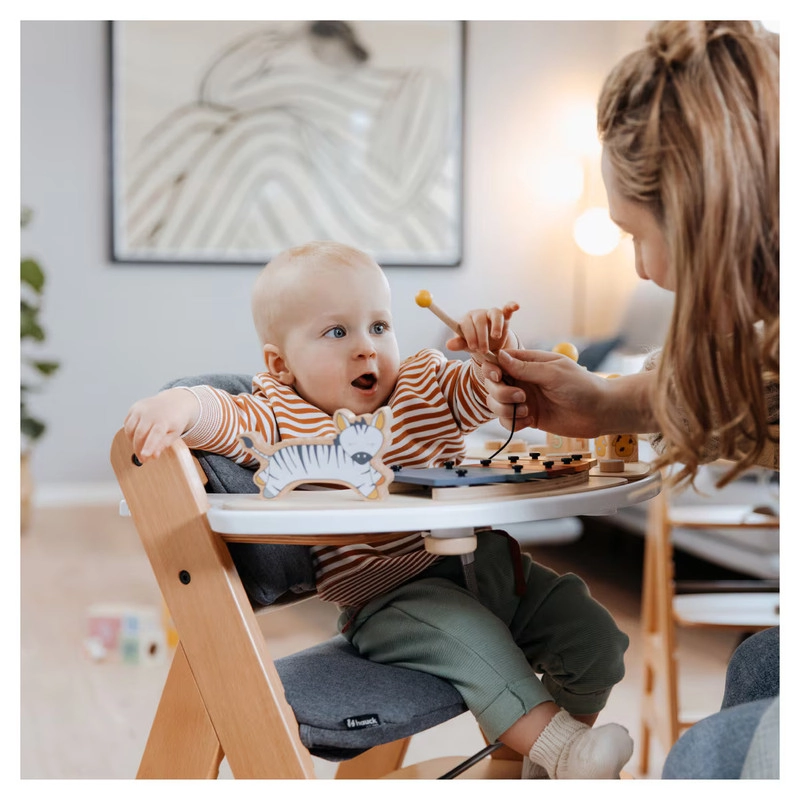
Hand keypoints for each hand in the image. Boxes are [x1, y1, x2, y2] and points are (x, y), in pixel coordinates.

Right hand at [123, 388, 199, 461]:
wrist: (174, 401)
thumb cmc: (175, 419)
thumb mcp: (175, 433)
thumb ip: (164, 444)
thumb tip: (153, 455)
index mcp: (164, 420)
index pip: (155, 434)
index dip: (148, 446)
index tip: (144, 456)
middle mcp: (151, 413)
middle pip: (139, 434)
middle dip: (138, 449)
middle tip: (142, 459)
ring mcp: (141, 409)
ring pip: (130, 429)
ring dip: (132, 441)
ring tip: (140, 447)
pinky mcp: (134, 408)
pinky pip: (127, 423)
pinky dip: (130, 432)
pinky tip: (137, 436)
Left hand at [445, 302, 518, 356]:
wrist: (489, 345)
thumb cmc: (475, 343)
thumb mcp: (466, 345)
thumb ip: (459, 344)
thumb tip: (448, 345)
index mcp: (466, 320)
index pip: (466, 324)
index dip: (469, 335)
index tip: (472, 347)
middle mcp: (478, 314)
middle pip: (480, 320)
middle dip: (481, 336)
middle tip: (483, 350)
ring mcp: (491, 314)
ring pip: (494, 314)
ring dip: (496, 325)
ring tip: (496, 337)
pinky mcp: (504, 316)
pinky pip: (507, 309)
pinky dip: (511, 306)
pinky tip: (516, 306)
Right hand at [481, 349, 610, 435]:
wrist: (599, 412)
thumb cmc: (581, 386)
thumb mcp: (553, 373)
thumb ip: (525, 367)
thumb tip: (500, 356)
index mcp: (529, 363)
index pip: (499, 361)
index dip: (491, 369)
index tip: (497, 376)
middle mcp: (523, 381)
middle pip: (492, 384)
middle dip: (500, 392)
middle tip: (521, 397)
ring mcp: (524, 400)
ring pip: (496, 403)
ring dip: (505, 408)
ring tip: (526, 411)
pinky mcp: (528, 417)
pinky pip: (507, 421)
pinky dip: (512, 422)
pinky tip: (529, 421)